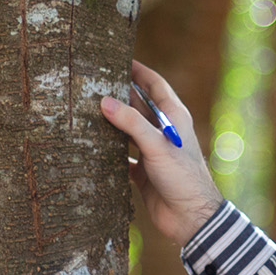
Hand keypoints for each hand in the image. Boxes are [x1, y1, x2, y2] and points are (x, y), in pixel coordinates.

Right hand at [100, 61, 225, 246]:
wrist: (191, 218)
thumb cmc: (182, 178)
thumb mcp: (157, 146)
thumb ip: (131, 123)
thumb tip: (104, 101)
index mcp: (174, 118)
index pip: (155, 84)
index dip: (138, 70)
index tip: (118, 56)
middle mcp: (163, 131)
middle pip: (138, 105)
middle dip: (118, 93)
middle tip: (92, 81)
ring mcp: (152, 151)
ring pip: (127, 130)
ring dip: (110, 121)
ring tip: (84, 108)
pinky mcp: (143, 171)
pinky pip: (121, 156)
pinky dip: (107, 151)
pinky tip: (88, 146)